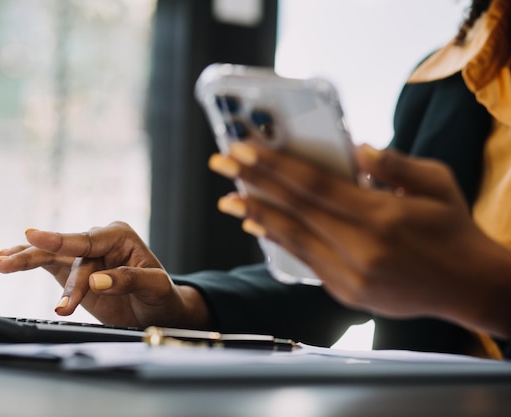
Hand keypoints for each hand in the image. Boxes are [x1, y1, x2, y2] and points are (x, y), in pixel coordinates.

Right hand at [0, 221, 210, 328]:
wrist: (158, 311)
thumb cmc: (160, 294)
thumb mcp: (154, 286)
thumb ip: (126, 280)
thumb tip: (96, 280)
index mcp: (120, 236)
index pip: (87, 239)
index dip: (58, 240)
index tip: (33, 236)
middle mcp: (100, 241)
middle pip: (65, 251)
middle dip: (38, 260)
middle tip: (7, 266)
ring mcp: (84, 255)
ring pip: (50, 255)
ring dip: (23, 259)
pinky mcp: (73, 271)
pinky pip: (46, 264)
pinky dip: (26, 263)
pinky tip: (2, 260)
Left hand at [209, 142, 510, 337]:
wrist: (468, 288)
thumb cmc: (453, 229)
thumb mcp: (437, 183)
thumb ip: (394, 163)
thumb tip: (354, 150)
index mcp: (384, 217)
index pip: (315, 186)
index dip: (274, 166)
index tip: (243, 149)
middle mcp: (362, 249)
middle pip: (295, 210)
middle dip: (253, 183)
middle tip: (220, 163)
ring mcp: (351, 277)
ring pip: (293, 239)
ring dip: (257, 215)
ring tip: (229, 197)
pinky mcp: (346, 294)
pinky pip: (304, 261)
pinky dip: (279, 241)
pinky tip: (259, 225)